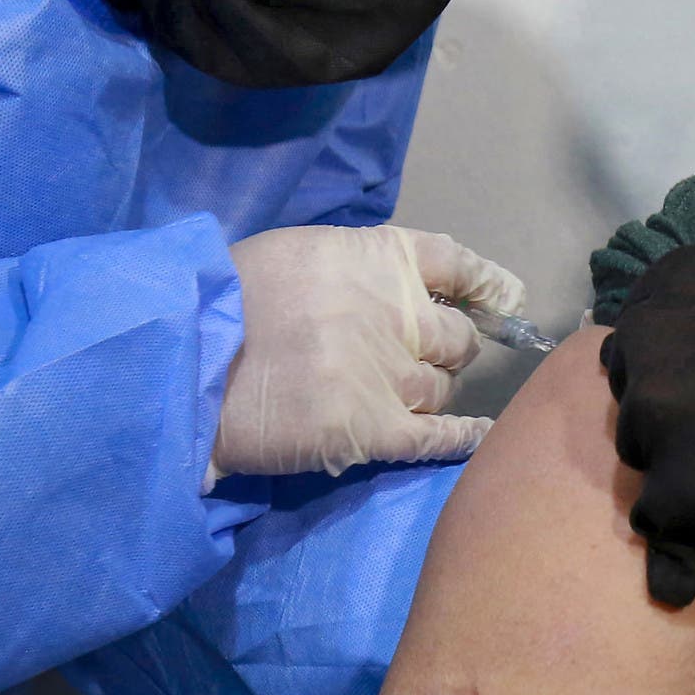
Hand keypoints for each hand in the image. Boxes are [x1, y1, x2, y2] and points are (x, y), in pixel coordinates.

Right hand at [209, 224, 527, 484]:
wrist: (188, 357)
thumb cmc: (230, 298)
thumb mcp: (300, 255)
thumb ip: (354, 271)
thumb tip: (390, 291)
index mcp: (380, 259)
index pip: (457, 264)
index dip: (487, 284)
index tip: (506, 299)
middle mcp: (399, 315)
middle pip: (456, 340)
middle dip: (446, 352)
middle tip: (416, 364)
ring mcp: (390, 374)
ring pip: (440, 389)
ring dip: (428, 394)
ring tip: (393, 400)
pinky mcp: (374, 430)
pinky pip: (437, 437)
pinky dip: (465, 438)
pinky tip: (481, 439)